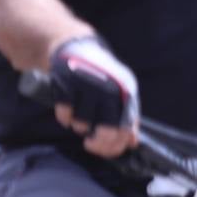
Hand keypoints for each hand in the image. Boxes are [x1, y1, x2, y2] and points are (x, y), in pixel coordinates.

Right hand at [51, 35, 139, 157]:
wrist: (75, 46)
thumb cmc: (101, 75)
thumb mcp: (121, 91)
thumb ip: (128, 115)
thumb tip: (132, 143)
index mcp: (126, 94)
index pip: (125, 131)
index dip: (114, 146)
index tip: (104, 150)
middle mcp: (109, 90)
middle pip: (106, 131)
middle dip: (97, 144)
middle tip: (90, 144)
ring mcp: (87, 86)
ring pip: (82, 123)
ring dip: (79, 127)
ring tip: (79, 120)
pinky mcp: (66, 83)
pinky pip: (64, 113)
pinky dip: (64, 118)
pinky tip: (66, 115)